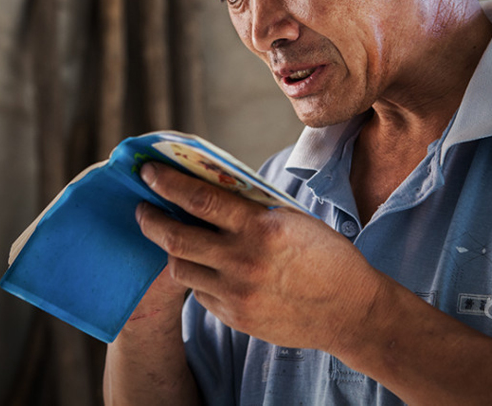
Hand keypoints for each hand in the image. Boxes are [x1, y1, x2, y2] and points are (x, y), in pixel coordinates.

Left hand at [135, 161, 384, 353]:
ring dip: (171, 250)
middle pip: (176, 237)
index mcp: (262, 227)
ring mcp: (237, 293)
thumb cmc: (326, 256)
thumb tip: (209, 187)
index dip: (167, 183)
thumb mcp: (292, 219)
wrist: (350, 310)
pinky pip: (200, 293)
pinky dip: (198, 276)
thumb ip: (252, 208)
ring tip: (171, 237)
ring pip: (180, 269)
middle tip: (142, 208)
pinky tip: (204, 266)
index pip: (200, 199)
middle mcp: (244, 261)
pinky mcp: (235, 317)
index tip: (148, 173)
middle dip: (150, 219)